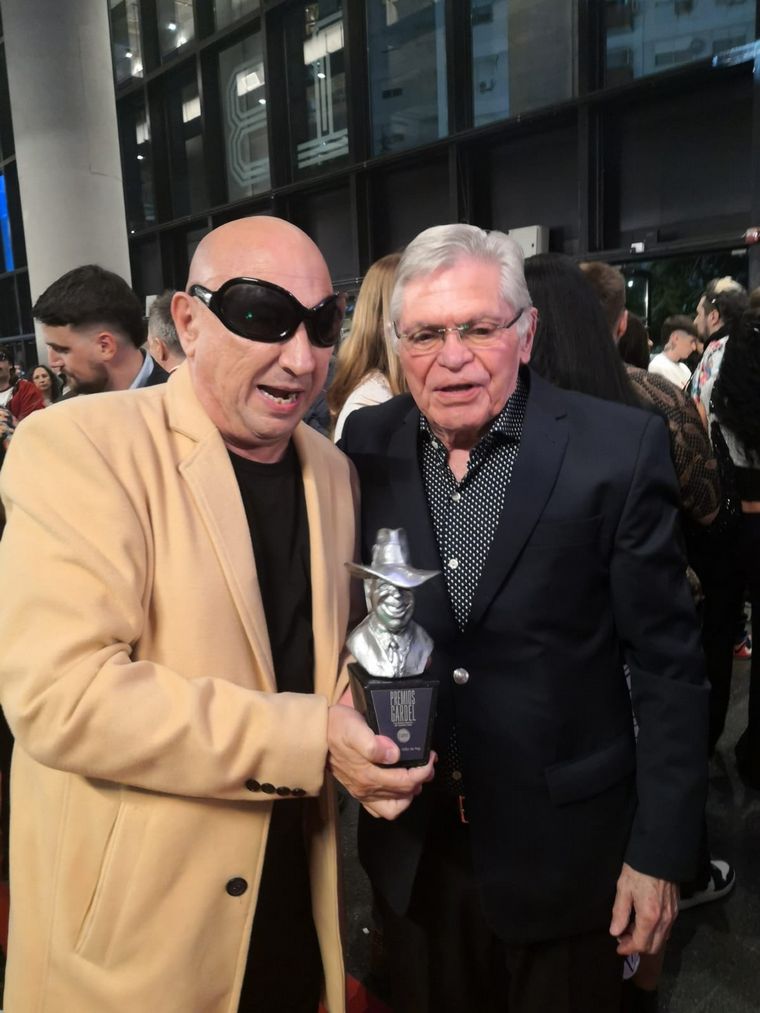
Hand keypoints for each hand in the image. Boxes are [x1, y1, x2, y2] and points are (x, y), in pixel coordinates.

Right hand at [326, 703, 434, 818]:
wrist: (315, 735)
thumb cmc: (335, 728)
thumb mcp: (353, 727)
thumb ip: (372, 743)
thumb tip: (393, 754)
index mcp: (369, 774)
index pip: (406, 781)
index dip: (423, 771)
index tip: (430, 758)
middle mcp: (367, 787)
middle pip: (404, 793)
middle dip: (421, 779)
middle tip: (428, 764)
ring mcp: (362, 791)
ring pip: (394, 806)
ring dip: (409, 794)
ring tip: (416, 777)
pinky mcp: (359, 791)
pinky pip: (380, 809)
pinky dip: (394, 802)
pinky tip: (398, 790)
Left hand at [609, 862, 677, 955]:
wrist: (660, 855)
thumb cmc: (638, 870)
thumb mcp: (623, 889)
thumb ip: (619, 913)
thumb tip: (615, 932)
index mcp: (650, 917)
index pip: (640, 944)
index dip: (628, 948)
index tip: (618, 947)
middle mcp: (664, 920)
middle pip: (653, 947)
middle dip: (638, 947)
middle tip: (623, 938)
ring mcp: (672, 915)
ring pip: (661, 939)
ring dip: (647, 940)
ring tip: (631, 929)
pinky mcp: (676, 909)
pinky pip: (667, 930)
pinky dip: (655, 932)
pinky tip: (644, 922)